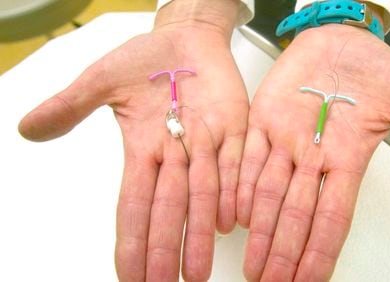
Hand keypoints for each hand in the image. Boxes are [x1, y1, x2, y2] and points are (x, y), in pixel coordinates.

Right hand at [18, 1, 246, 279]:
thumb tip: (27, 130)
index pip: (133, 204)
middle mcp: (175, 155)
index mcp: (143, 149)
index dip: (130, 240)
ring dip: (200, 232)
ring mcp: (207, 142)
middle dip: (164, 248)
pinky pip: (237, 161)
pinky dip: (235, 188)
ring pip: (204, 193)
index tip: (129, 277)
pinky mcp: (235, 126)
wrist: (188, 39)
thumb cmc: (146, 59)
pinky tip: (232, 221)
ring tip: (196, 272)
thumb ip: (71, 105)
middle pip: (169, 208)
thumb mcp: (103, 80)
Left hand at [237, 24, 389, 280]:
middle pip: (296, 213)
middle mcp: (312, 157)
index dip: (320, 251)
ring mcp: (285, 139)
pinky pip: (249, 154)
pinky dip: (242, 182)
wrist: (340, 39)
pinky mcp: (263, 117)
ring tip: (252, 264)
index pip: (333, 216)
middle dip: (284, 251)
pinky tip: (236, 213)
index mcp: (346, 159)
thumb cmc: (372, 69)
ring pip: (269, 191)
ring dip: (260, 228)